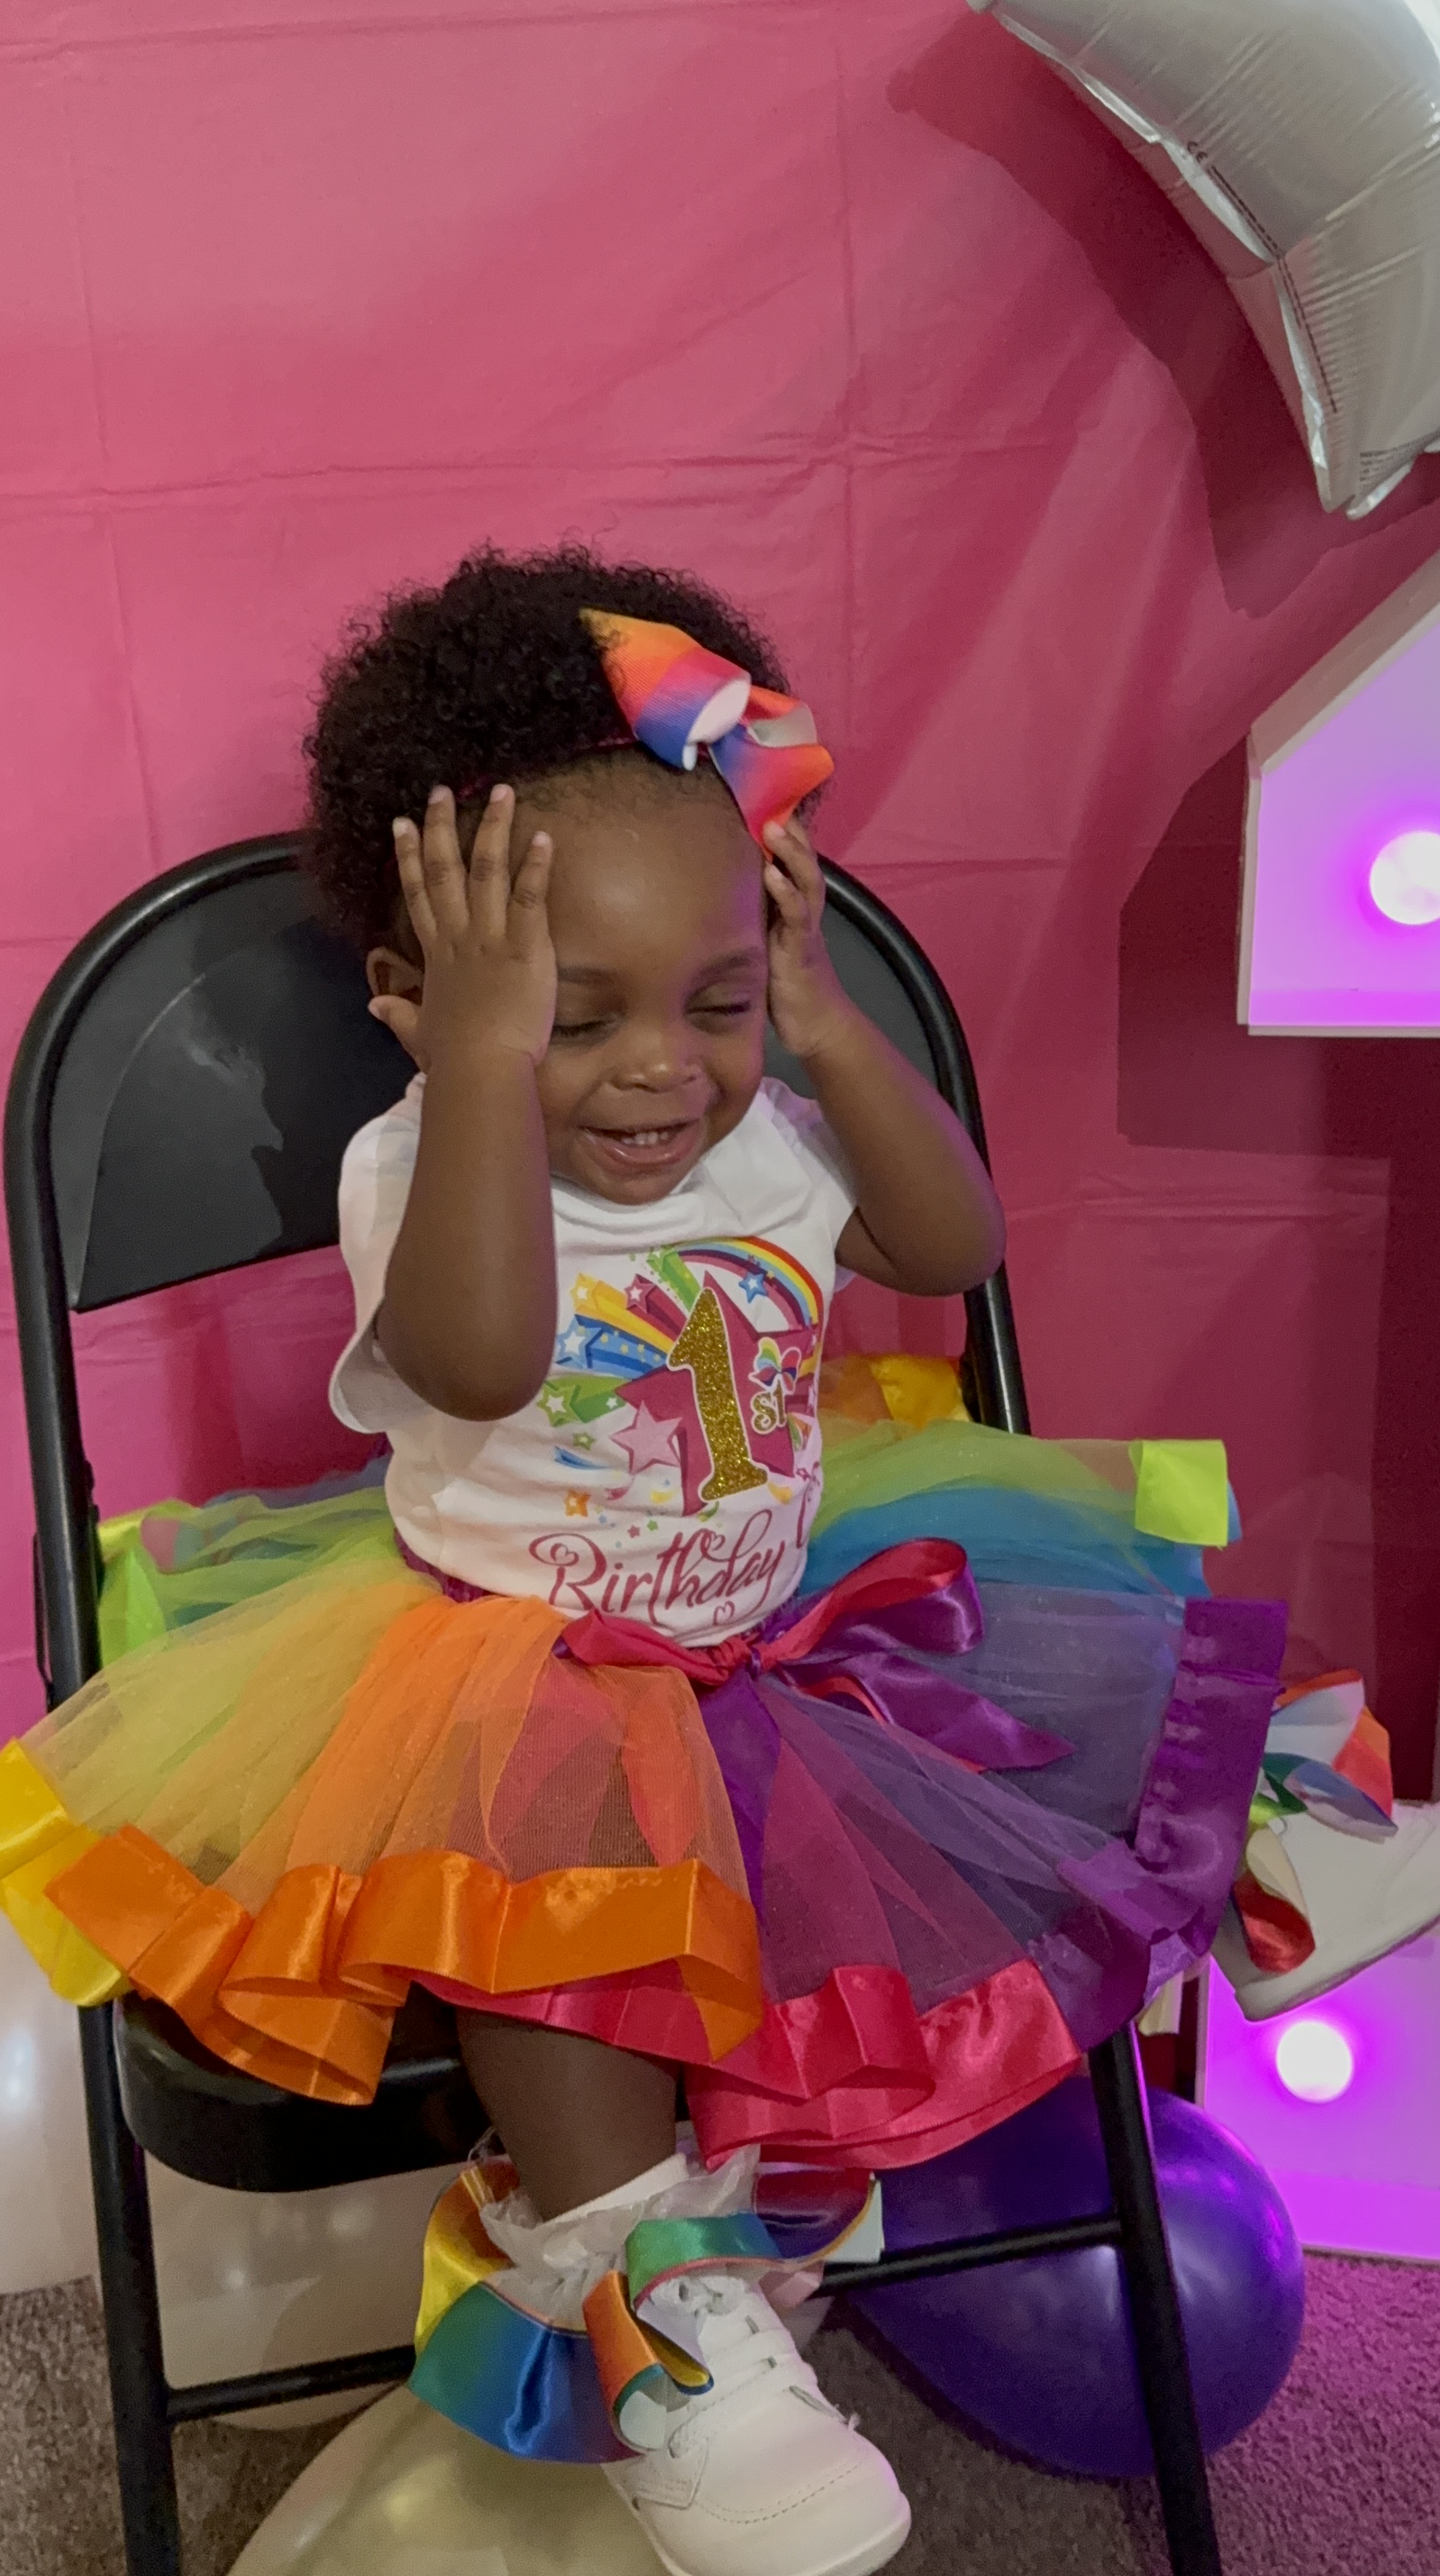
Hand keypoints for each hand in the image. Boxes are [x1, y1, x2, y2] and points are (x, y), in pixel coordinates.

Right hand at [371, 784, 555, 1069]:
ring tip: (501, 791)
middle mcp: (459, 937)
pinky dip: (537, 865)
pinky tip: (543, 835)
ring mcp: (491, 938)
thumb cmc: (454, 1059)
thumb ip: (398, 1015)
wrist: (481, 1070)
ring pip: (487, 871)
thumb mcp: (418, 1034)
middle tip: (441, 790)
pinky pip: (530, 897)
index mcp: (437, 956)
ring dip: (493, 828)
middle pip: (446, 870)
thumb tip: (374, 1004)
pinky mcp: (525, 946)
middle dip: (442, 826)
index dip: (409, 857)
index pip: (418, 895)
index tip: (402, 824)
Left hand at [763, 817, 853, 1060]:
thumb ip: (751, 921)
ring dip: (790, 853)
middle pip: (802, 861)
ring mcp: (805, 930)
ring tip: (772, 827)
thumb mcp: (764, 946)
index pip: (790, 861)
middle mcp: (803, 912)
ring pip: (805, 881)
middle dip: (788, 830)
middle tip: (769, 797)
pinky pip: (797, 917)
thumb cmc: (787, 988)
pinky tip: (772, 875)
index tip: (763, 795)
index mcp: (793, 908)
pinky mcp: (802, 952)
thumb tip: (713, 898)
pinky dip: (786, 893)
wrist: (817, 1028)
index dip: (782, 830)